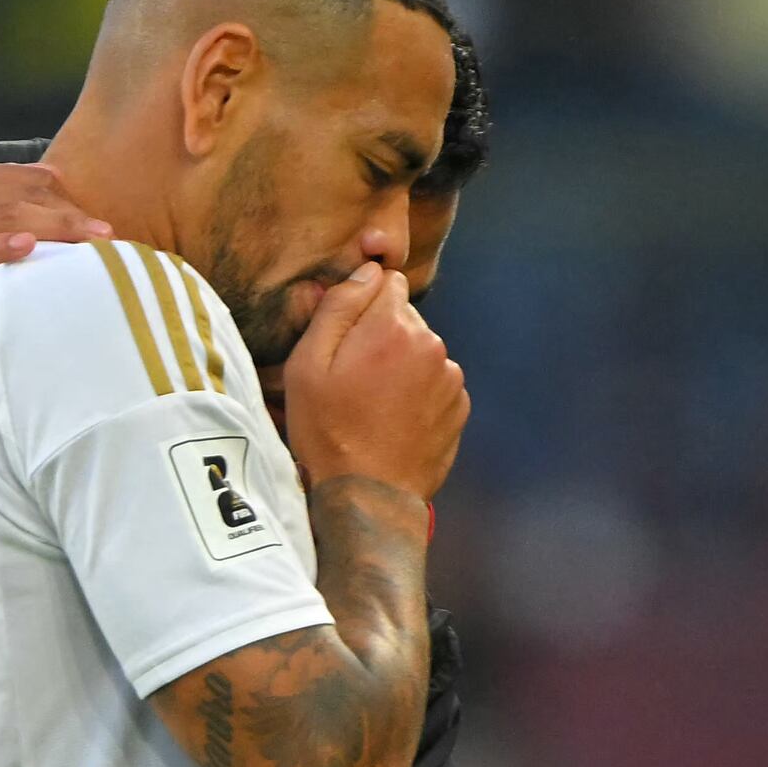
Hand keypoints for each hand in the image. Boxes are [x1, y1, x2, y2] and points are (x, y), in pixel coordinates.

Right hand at [0, 161, 113, 280]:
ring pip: (8, 217)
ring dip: (55, 229)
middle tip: (107, 235)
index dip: (62, 196)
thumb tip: (33, 212)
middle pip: (24, 195)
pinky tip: (26, 247)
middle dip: (69, 214)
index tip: (92, 217)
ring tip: (90, 242)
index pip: (23, 177)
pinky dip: (0, 246)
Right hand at [276, 260, 465, 503]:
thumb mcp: (308, 364)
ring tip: (374, 404)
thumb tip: (368, 270)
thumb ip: (339, 306)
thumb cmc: (328, 431)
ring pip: (421, 351)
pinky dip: (418, 393)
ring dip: (401, 366)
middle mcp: (432, 343)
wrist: (368, 496)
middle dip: (382, 336)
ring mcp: (451, 378)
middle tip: (354, 379)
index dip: (362, 306)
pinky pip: (435, 383)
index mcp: (394, 326)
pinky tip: (395, 420)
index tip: (346, 340)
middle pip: (405, 318)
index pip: (386, 282)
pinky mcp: (459, 407)